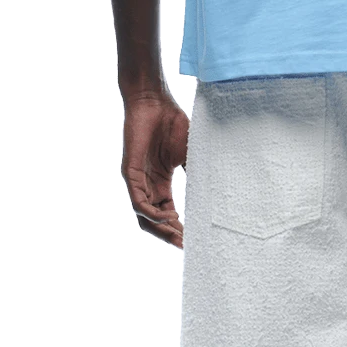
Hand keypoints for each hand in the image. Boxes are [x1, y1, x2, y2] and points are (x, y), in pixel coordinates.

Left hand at [122, 92, 188, 247]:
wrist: (155, 102)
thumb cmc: (172, 123)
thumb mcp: (189, 154)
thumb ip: (196, 174)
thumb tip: (215, 192)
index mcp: (160, 181)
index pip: (166, 212)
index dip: (178, 226)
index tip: (193, 238)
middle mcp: (148, 184)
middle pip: (154, 219)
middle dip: (169, 233)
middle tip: (186, 244)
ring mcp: (138, 179)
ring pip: (145, 215)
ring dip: (160, 228)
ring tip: (179, 235)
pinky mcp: (131, 173)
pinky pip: (139, 201)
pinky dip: (152, 213)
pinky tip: (168, 216)